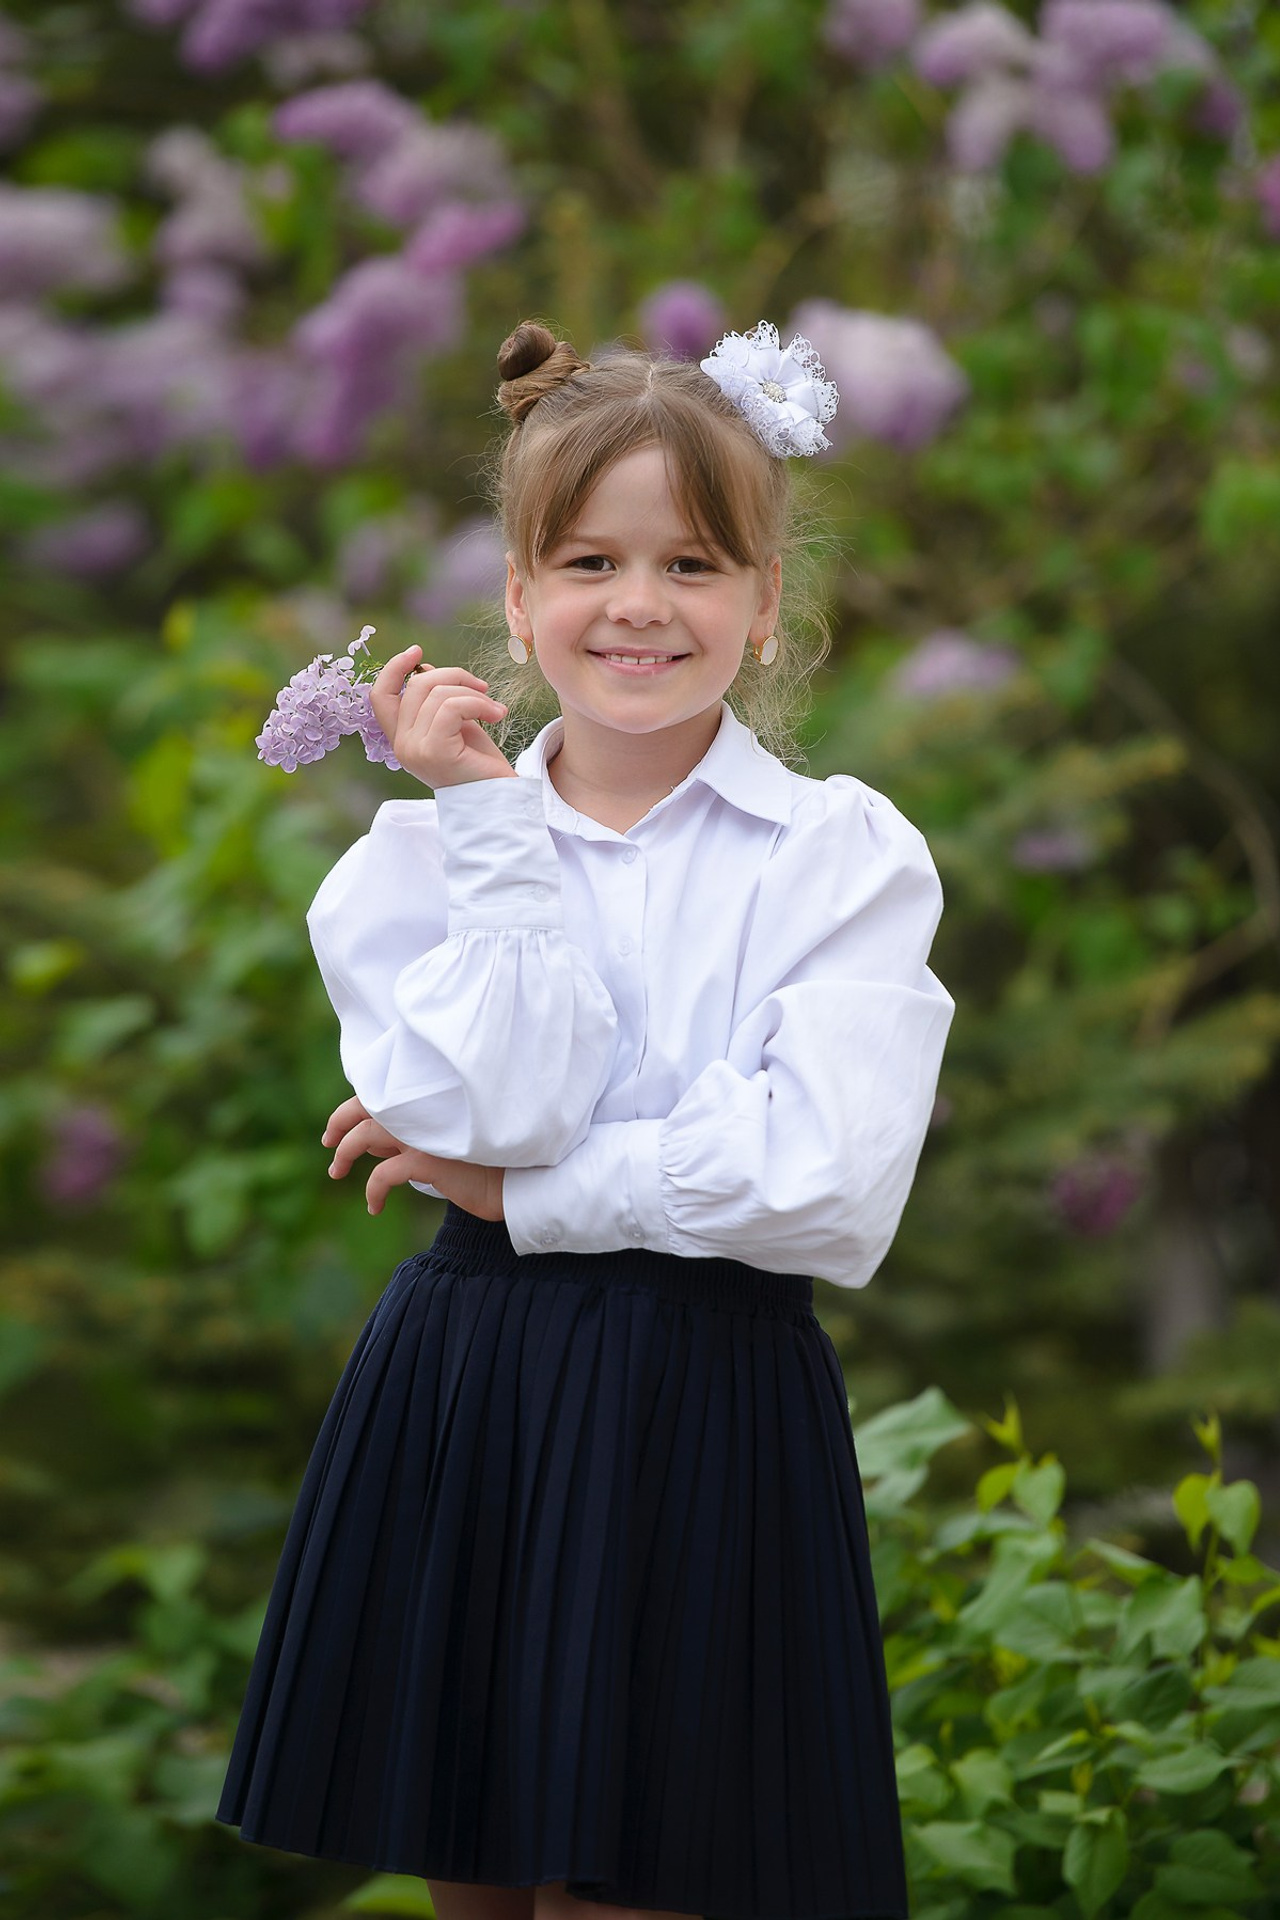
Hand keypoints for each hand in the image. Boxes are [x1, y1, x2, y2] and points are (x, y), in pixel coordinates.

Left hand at [322, 1095, 506, 1220]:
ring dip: (343, 1154)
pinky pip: (382, 1175)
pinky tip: (374, 1207)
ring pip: (364, 1136)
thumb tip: (374, 1142)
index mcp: (429, 1102)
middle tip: (328, 1142)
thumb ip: (412, 1134)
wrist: (520, 1179)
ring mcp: (424, 1135)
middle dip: (338, 1123)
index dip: (355, 1107)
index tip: (340, 1125)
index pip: (381, 1094)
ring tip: (336, 1172)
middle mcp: (423, 1112)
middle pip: (364, 1107)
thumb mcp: (444, 1142)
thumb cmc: (486, 1163)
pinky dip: (372, 1191)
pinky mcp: (427, 1161)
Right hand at [370, 646, 516, 788]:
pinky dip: (479, 704)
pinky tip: (496, 716)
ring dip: (474, 694)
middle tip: (483, 689)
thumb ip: (435, 699)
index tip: (417, 651)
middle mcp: (402, 746)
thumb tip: (425, 668)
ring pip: (438, 694)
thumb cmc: (479, 763)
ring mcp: (415, 750)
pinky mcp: (434, 752)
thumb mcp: (455, 724)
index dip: (394, 668)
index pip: (380, 696)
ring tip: (494, 710)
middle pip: (416, 686)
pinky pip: (452, 707)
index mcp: (401, 739)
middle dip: (454, 676)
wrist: (499, 798)